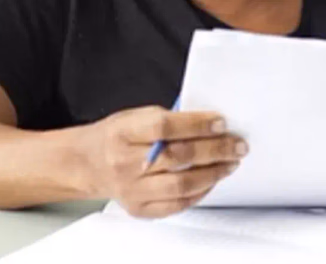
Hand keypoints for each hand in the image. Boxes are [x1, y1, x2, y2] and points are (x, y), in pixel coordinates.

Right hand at [81, 106, 245, 217]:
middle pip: (178, 157)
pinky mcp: (140, 209)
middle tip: (237, 145)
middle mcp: (125, 162)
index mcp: (122, 132)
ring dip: (213, 173)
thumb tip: (206, 124)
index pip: (164, 127)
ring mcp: (132, 189)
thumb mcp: (133, 116)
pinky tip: (211, 180)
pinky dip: (199, 192)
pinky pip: (177, 204)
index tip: (220, 123)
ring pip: (181, 184)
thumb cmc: (116, 136)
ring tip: (230, 163)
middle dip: (215, 149)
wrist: (88, 163)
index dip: (196, 125)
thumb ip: (165, 119)